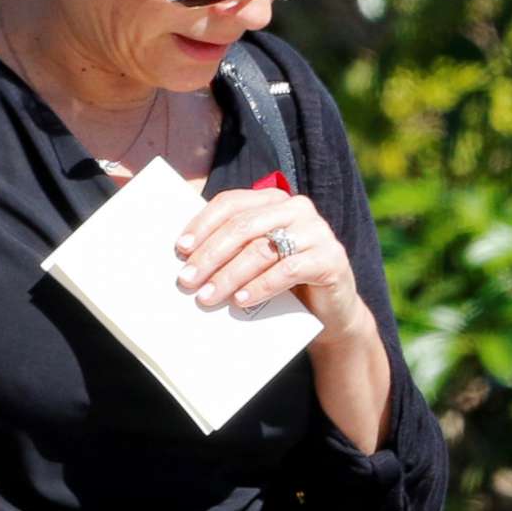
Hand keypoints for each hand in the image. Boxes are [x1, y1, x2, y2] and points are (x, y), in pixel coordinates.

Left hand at [173, 186, 368, 339]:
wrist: (329, 310)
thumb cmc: (281, 280)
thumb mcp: (254, 257)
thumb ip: (231, 247)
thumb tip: (184, 255)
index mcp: (274, 200)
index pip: (231, 203)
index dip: (203, 224)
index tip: (180, 249)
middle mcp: (297, 208)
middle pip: (243, 227)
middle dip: (210, 255)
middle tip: (186, 279)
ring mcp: (318, 232)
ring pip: (262, 250)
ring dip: (228, 275)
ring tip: (206, 296)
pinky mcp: (331, 259)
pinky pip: (288, 270)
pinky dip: (260, 287)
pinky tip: (241, 301)